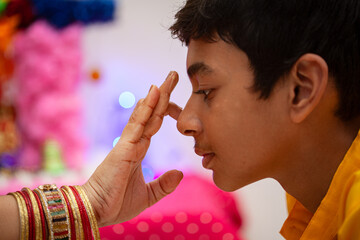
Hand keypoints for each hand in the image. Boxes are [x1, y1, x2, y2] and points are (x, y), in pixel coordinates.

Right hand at [82, 71, 182, 226]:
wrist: (97, 212)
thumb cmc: (117, 203)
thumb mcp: (149, 195)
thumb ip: (163, 184)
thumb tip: (179, 173)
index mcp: (139, 151)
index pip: (154, 125)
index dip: (162, 110)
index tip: (171, 96)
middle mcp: (134, 143)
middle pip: (151, 115)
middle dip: (163, 96)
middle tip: (173, 76)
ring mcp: (128, 144)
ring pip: (145, 115)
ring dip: (156, 97)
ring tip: (167, 79)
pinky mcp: (123, 148)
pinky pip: (136, 125)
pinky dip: (145, 109)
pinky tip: (152, 95)